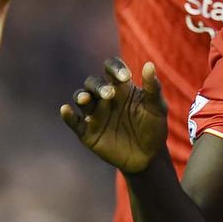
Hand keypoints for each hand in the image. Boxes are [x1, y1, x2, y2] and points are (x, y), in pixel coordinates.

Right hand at [61, 59, 167, 173]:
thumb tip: (149, 65)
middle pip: (94, 83)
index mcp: (122, 87)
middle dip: (99, 86)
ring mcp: (95, 114)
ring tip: (86, 99)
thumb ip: (152, 88)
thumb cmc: (153, 127)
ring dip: (81, 96)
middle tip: (109, 95)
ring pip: (81, 98)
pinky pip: (74, 122)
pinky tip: (65, 110)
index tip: (125, 76)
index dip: (115, 68)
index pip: (112, 69)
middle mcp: (105, 98)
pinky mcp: (88, 132)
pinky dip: (68, 115)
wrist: (148, 156)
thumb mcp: (157, 108)